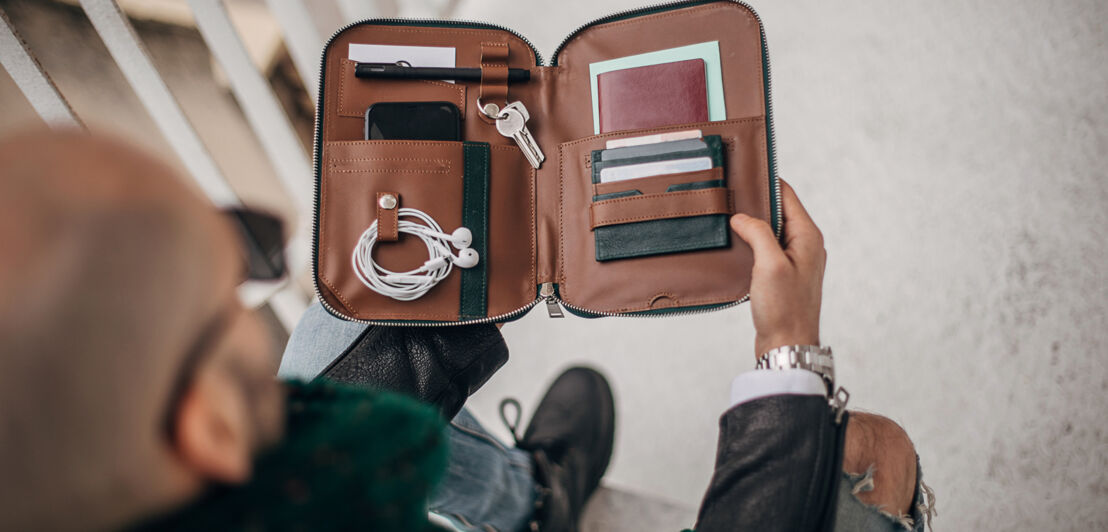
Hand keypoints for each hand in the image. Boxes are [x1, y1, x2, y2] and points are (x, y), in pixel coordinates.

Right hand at [729, 180, 825, 358]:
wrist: (787, 345)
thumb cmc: (785, 310)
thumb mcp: (769, 265)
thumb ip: (758, 233)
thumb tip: (742, 217)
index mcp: (808, 237)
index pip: (787, 196)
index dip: (766, 183)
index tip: (744, 174)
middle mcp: (805, 245)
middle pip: (779, 211)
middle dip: (756, 203)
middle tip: (730, 196)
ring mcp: (795, 261)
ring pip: (771, 230)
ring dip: (752, 225)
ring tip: (729, 219)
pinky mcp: (783, 275)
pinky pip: (767, 249)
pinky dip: (752, 243)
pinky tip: (736, 245)